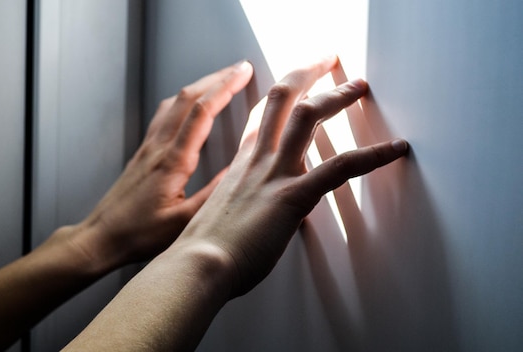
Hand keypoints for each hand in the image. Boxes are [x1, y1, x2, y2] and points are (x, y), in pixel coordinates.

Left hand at [58, 61, 253, 271]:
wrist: (102, 236)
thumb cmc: (139, 234)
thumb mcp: (182, 223)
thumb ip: (212, 196)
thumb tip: (239, 172)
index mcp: (172, 162)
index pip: (202, 113)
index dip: (225, 88)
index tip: (243, 72)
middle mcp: (158, 148)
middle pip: (187, 98)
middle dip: (216, 78)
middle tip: (239, 68)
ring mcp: (148, 148)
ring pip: (174, 104)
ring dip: (199, 87)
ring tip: (220, 82)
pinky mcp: (143, 153)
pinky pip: (163, 116)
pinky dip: (182, 102)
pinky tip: (189, 107)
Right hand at [176, 56, 407, 296]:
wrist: (197, 265)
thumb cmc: (208, 248)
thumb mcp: (226, 214)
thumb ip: (247, 202)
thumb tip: (263, 208)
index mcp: (241, 163)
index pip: (263, 115)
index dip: (282, 92)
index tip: (296, 80)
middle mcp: (258, 159)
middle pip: (282, 99)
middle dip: (308, 73)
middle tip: (328, 60)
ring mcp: (275, 174)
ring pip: (307, 117)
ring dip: (336, 96)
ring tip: (359, 85)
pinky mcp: (292, 197)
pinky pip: (338, 168)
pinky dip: (371, 155)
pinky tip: (394, 149)